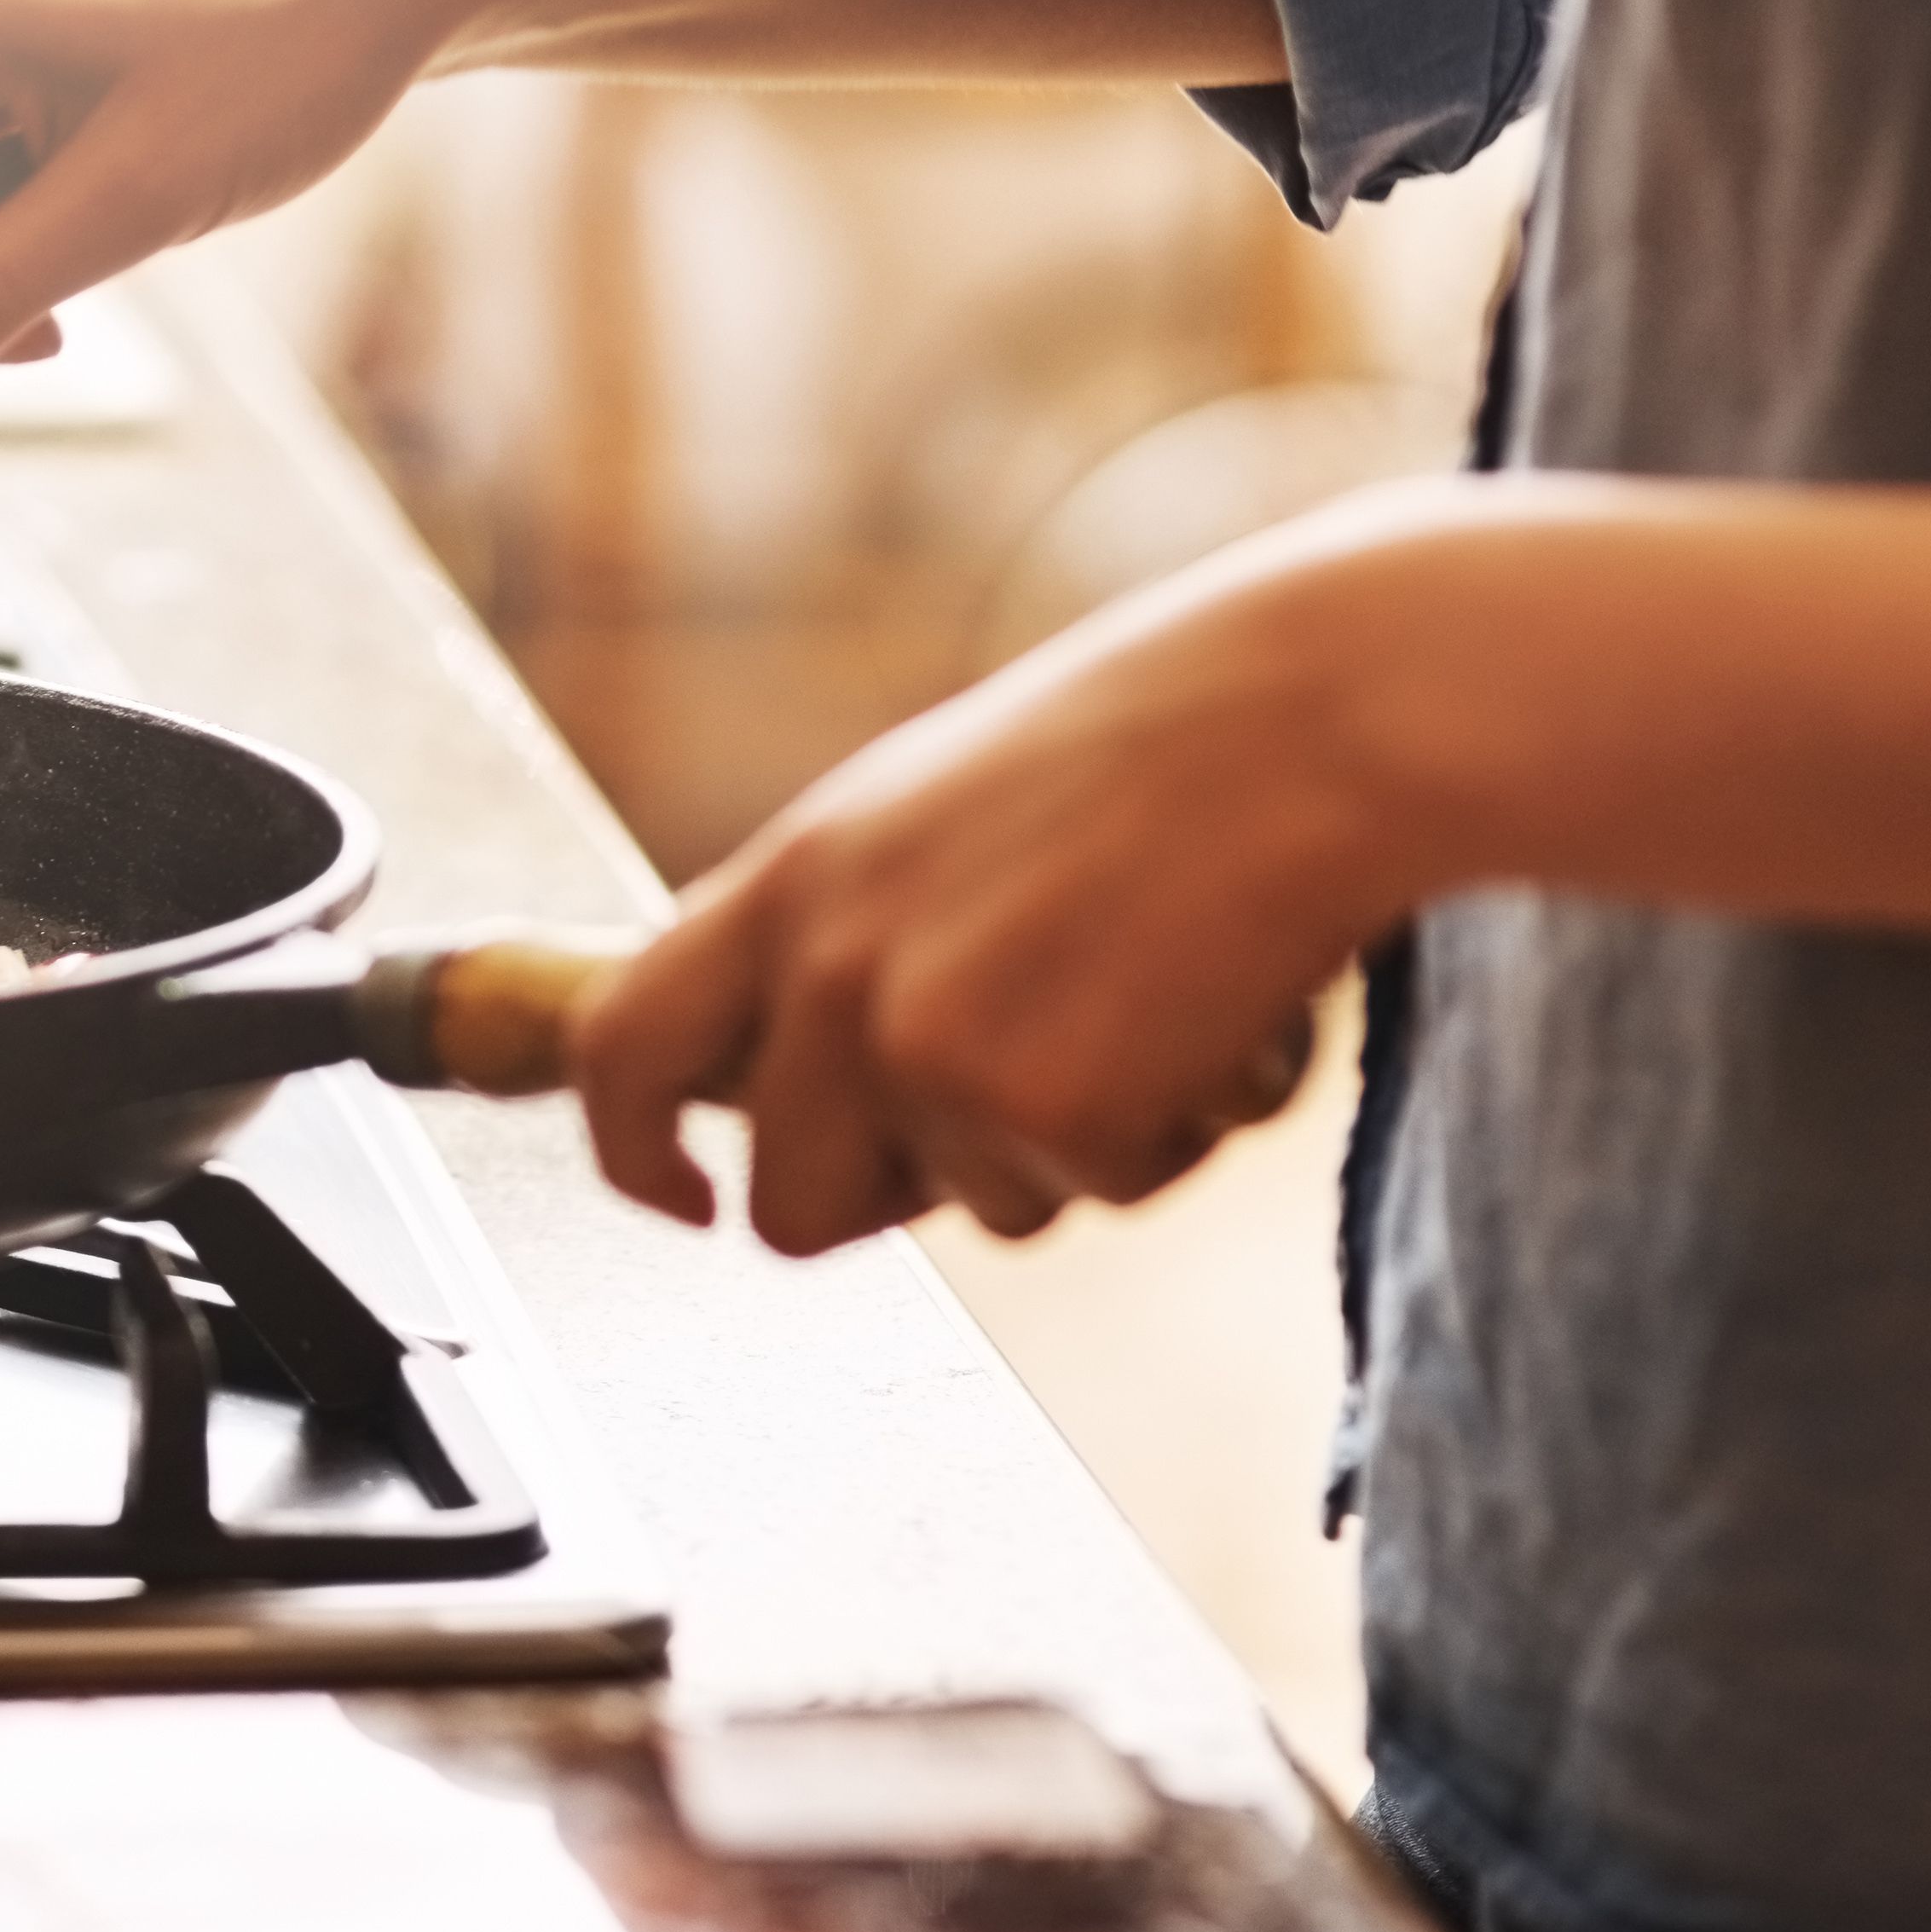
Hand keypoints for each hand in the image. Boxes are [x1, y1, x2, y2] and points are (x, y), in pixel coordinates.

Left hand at [572, 515, 1416, 1254]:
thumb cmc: (1151, 750)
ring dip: (1070, 1145)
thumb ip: (841, 937)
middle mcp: (829, 974)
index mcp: (786, 883)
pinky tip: (1213, 1015)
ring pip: (978, 1213)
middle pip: (789, 1206)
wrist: (1311, 719)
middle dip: (893, 1201)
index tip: (682, 1197)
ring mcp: (929, 1050)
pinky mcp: (1049, 1112)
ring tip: (1146, 995)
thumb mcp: (926, 817)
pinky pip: (1102, 1195)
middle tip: (1018, 1106)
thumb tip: (790, 1080)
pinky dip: (1173, 1135)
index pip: (619, 1049)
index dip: (631, 1152)